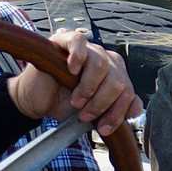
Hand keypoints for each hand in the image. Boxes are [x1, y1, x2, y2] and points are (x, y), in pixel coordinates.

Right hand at [8, 29, 143, 134]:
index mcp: (115, 75)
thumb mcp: (93, 113)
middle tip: (84, 116)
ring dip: (88, 89)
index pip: (128, 92)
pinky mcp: (65, 41)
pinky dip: (78, 57)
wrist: (36, 101)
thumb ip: (115, 111)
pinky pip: (79, 42)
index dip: (118, 112)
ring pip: (101, 65)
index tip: (103, 128)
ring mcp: (87, 49)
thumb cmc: (64, 105)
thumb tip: (135, 111)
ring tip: (76, 101)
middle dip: (102, 104)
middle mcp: (105, 60)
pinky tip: (72, 71)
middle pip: (117, 81)